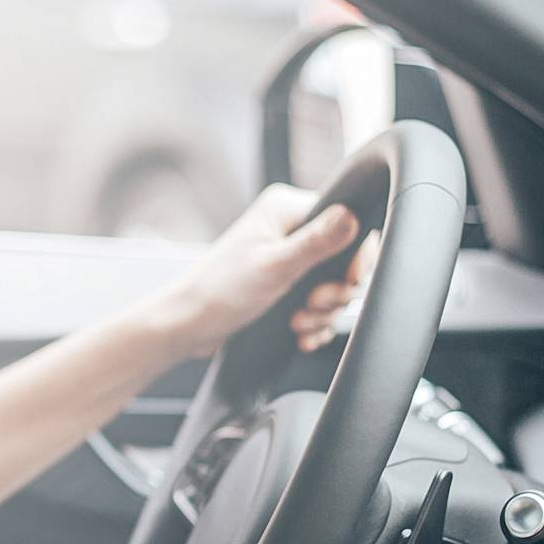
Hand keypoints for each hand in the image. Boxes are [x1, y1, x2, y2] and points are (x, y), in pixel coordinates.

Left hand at [145, 183, 361, 363]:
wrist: (188, 326)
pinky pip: (319, 305)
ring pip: (334, 287)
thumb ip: (316, 243)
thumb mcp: (273, 266)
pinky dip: (315, 323)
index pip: (347, 220)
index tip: (348, 279)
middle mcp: (289, 229)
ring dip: (322, 313)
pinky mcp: (286, 286)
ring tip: (298, 323)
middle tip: (312, 304)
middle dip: (334, 291)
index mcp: (286, 209)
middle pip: (344, 259)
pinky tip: (301, 335)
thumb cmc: (218, 291)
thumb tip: (352, 215)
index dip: (355, 255)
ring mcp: (288, 259)